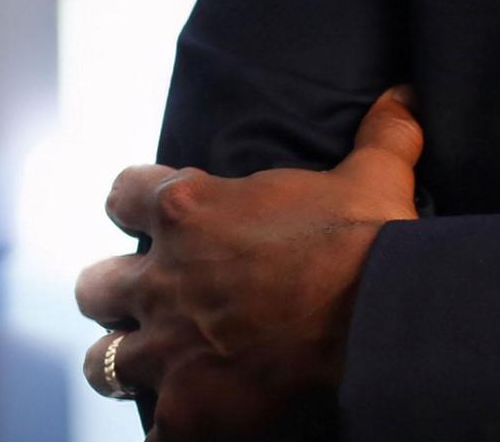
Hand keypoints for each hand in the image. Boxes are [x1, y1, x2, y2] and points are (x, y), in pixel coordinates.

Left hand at [74, 84, 423, 438]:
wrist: (374, 315)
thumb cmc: (364, 236)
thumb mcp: (377, 169)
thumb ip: (380, 130)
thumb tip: (403, 92)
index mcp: (192, 211)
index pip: (124, 194)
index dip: (135, 198)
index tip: (150, 204)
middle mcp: (163, 279)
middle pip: (95, 285)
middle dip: (112, 289)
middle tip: (145, 293)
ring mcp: (167, 351)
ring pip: (102, 362)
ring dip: (124, 359)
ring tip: (150, 362)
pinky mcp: (185, 410)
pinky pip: (151, 432)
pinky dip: (170, 425)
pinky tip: (189, 420)